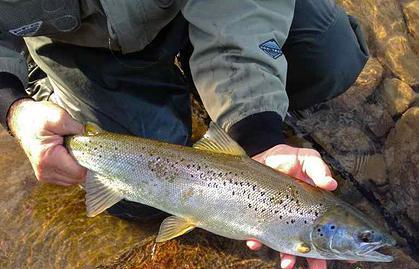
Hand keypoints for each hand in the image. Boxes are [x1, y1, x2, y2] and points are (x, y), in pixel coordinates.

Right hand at [8, 99, 85, 185]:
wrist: (24, 121)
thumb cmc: (40, 118)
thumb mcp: (57, 116)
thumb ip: (74, 126)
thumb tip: (89, 136)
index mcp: (48, 159)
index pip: (79, 172)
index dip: (89, 160)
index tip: (89, 147)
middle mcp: (45, 171)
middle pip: (78, 178)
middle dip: (85, 164)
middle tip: (83, 147)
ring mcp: (45, 175)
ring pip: (74, 180)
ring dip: (79, 167)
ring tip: (74, 150)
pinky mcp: (47, 175)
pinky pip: (68, 178)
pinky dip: (73, 169)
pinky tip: (70, 156)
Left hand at [248, 144, 337, 268]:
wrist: (262, 155)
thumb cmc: (289, 159)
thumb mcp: (307, 159)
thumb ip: (319, 169)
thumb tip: (331, 184)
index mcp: (314, 207)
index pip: (329, 229)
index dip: (339, 244)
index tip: (350, 259)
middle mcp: (297, 216)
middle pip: (309, 242)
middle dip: (314, 258)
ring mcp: (278, 217)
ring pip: (284, 242)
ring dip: (287, 256)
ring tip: (288, 264)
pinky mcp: (259, 215)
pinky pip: (258, 232)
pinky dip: (256, 240)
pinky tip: (255, 241)